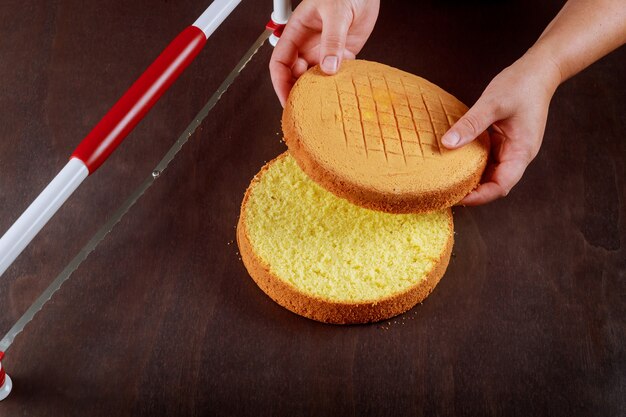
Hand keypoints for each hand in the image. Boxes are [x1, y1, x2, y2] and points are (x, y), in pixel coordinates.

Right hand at [269, 0, 379, 105]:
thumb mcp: (336, 12)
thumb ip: (332, 39)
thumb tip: (329, 67)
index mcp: (297, 32)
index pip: (280, 62)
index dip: (280, 82)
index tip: (287, 99)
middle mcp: (308, 44)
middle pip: (296, 75)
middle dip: (298, 92)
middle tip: (306, 109)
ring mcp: (325, 51)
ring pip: (316, 78)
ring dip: (319, 91)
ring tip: (325, 104)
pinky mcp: (342, 54)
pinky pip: (337, 75)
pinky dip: (338, 85)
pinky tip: (342, 92)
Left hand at [441, 50, 561, 204]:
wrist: (538, 70)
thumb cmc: (521, 85)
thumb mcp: (492, 104)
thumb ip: (470, 124)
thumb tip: (447, 143)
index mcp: (521, 152)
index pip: (501, 185)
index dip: (480, 196)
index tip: (457, 198)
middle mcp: (516, 155)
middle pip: (494, 183)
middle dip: (471, 191)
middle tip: (443, 191)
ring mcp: (510, 149)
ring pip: (488, 172)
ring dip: (470, 177)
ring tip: (445, 180)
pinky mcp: (502, 141)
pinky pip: (485, 158)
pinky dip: (470, 162)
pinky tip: (453, 160)